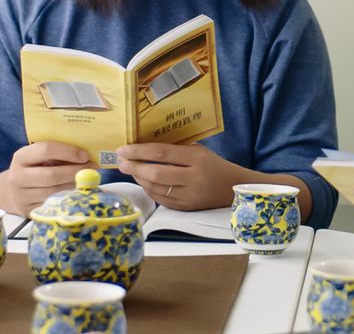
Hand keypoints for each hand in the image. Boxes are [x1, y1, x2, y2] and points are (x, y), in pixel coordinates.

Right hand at [2, 142, 95, 215]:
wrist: (13, 190)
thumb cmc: (34, 168)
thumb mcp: (39, 157)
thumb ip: (58, 153)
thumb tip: (86, 155)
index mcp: (21, 157)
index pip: (46, 150)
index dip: (68, 152)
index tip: (85, 155)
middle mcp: (17, 177)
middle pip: (51, 175)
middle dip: (76, 171)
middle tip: (92, 168)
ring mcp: (21, 197)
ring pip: (54, 192)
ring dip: (74, 185)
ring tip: (86, 180)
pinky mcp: (28, 211)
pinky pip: (53, 205)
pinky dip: (68, 198)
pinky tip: (76, 192)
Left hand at [114, 142, 240, 210]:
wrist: (232, 188)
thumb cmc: (212, 164)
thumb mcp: (198, 151)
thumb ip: (175, 149)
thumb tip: (144, 146)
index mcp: (196, 158)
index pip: (162, 152)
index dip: (139, 151)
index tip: (122, 149)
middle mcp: (193, 178)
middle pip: (156, 172)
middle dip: (134, 167)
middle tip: (121, 162)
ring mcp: (189, 195)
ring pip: (155, 187)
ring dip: (139, 179)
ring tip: (130, 170)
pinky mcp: (186, 207)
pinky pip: (160, 199)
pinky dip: (149, 189)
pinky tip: (143, 181)